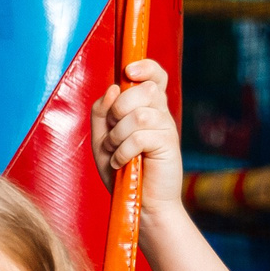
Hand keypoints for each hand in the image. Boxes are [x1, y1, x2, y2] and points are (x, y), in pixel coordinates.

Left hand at [90, 58, 182, 221]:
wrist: (140, 204)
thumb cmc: (121, 171)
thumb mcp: (101, 139)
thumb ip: (102, 112)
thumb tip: (115, 88)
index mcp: (147, 107)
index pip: (155, 75)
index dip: (145, 66)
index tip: (129, 71)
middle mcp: (160, 113)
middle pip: (144, 89)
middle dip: (119, 108)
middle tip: (113, 131)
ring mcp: (166, 128)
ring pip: (139, 114)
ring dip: (117, 135)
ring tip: (114, 151)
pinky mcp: (169, 145)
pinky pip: (141, 136)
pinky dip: (123, 151)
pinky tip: (121, 163)